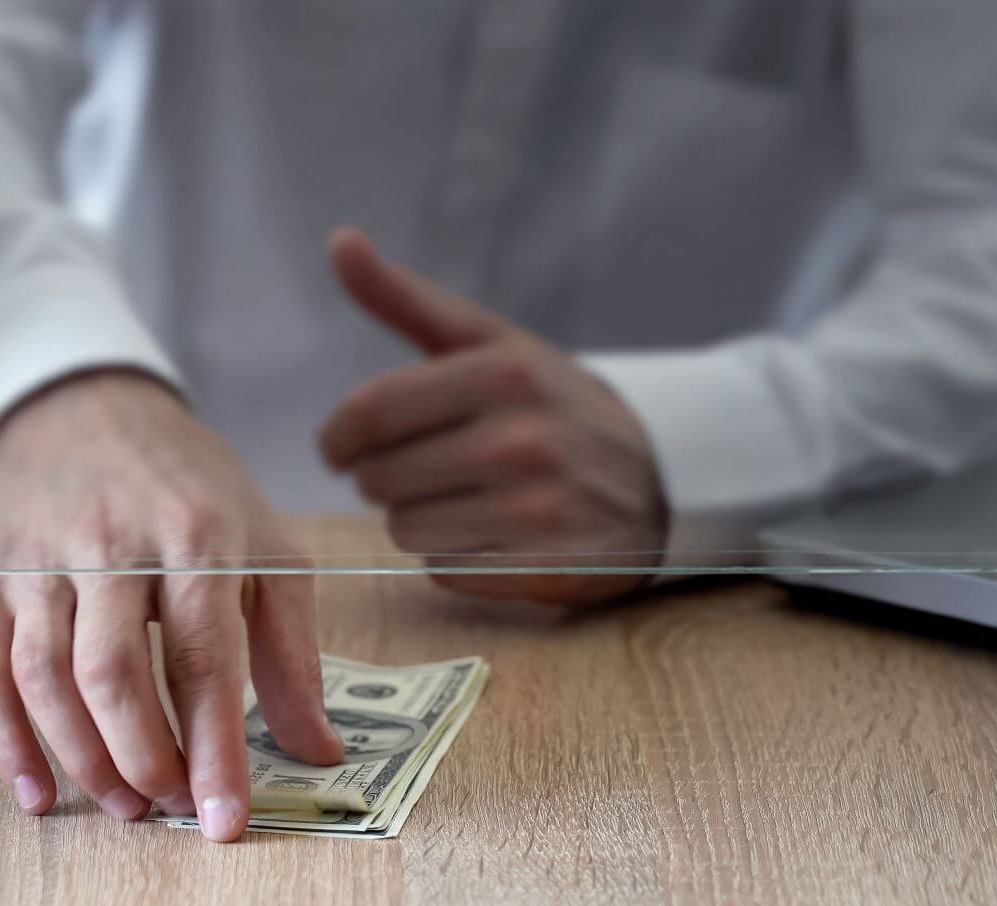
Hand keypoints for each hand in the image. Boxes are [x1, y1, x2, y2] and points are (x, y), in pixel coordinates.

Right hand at [0, 370, 343, 841]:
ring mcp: (38, 559)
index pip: (204, 657)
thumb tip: (318, 750)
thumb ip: (292, 652)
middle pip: (114, 674)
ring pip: (45, 679)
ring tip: (123, 805)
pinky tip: (38, 794)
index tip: (223, 822)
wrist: (83, 408)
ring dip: (82, 759)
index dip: (214, 749)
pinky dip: (7, 744)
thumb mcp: (266, 547)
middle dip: (143, 759)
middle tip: (169, 806)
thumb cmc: (189, 489)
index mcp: (196, 534)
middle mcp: (110, 543)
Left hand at [319, 228, 668, 602]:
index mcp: (503, 372)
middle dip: (389, 478)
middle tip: (427, 470)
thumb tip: (340, 240)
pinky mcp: (549, 568)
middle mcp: (523, 439)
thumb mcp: (490, 341)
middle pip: (380, 479)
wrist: (658, 476)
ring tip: (466, 501)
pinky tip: (494, 537)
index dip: (338, 437)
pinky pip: (446, 573)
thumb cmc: (550, 404)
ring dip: (423, 521)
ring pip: (406, 531)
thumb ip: (406, 298)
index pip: (369, 413)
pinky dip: (457, 559)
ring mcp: (539, 508)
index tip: (339, 448)